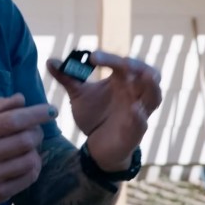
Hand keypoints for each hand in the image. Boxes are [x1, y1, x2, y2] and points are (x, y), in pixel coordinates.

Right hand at [0, 94, 55, 204]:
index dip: (35, 114)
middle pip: (25, 140)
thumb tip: (22, 99)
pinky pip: (28, 178)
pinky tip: (27, 161)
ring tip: (28, 146)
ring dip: (35, 150)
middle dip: (37, 132)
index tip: (51, 110)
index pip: (12, 121)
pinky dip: (34, 167)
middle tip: (35, 130)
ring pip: (30, 160)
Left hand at [46, 52, 161, 171]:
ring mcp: (138, 113)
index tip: (91, 57)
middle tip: (124, 62)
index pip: (122, 63)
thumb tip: (50, 60)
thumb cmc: (94, 116)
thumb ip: (67, 78)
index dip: (109, 58)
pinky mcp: (135, 132)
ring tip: (146, 77)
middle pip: (147, 74)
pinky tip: (134, 110)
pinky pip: (142, 123)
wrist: (97, 147)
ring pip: (154, 97)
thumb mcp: (78, 96)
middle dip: (138, 66)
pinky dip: (140, 116)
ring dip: (151, 86)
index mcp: (122, 81)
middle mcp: (134, 94)